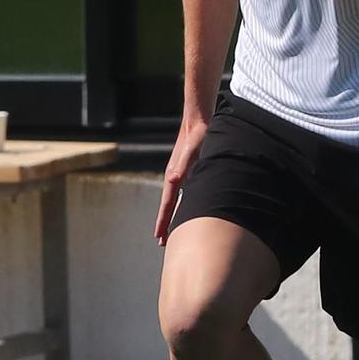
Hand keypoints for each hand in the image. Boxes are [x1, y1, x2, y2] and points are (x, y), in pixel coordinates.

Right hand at [154, 117, 207, 245]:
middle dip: (165, 223)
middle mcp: (174, 175)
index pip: (167, 204)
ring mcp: (179, 172)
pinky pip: (181, 192)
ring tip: (171, 229)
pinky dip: (180, 203)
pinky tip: (185, 207)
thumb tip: (173, 180)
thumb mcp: (193, 149)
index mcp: (175, 175)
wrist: (198, 118)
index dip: (163, 221)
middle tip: (162, 242)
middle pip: (167, 205)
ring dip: (171, 214)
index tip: (159, 237)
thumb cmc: (199, 133)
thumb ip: (184, 164)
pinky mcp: (186, 169)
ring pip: (173, 199)